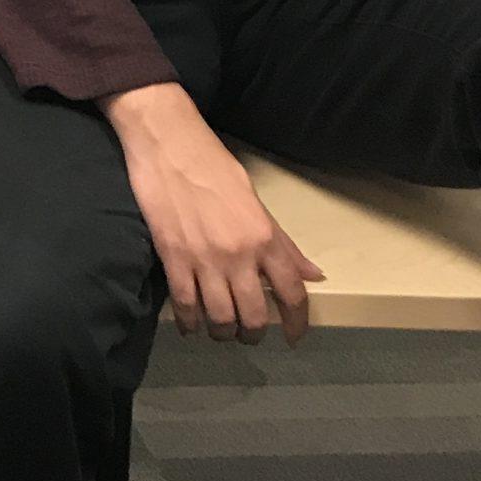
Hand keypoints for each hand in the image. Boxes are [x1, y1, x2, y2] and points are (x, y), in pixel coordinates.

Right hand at [105, 84, 322, 344]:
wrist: (168, 144)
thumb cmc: (213, 165)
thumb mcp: (256, 201)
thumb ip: (283, 244)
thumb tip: (312, 274)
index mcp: (265, 237)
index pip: (291, 293)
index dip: (296, 322)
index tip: (293, 336)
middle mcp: (239, 254)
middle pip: (253, 315)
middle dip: (254, 334)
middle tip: (249, 334)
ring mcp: (203, 258)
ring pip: (219, 317)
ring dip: (223, 332)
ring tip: (221, 331)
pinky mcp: (172, 258)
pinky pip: (184, 304)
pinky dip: (190, 322)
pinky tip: (192, 325)